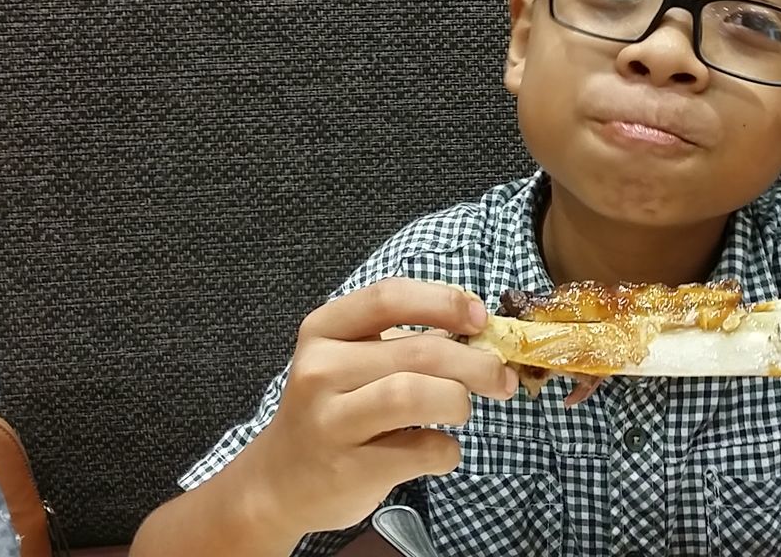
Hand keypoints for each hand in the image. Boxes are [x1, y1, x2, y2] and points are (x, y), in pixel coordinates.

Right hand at [242, 278, 517, 535]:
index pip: (389, 297)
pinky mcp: (349, 469)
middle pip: (420, 350)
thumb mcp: (352, 362)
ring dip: (459, 402)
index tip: (480, 318)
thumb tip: (483, 331)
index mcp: (324, 330)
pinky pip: (423, 450)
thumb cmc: (333, 410)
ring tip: (461, 411)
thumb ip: (407, 342)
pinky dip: (447, 450)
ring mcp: (330, 421)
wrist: (279, 483)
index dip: (444, 302)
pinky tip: (438, 450)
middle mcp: (320, 369)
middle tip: (501, 378)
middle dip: (476, 363)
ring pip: (417, 394)